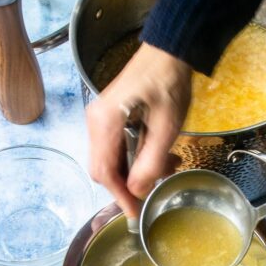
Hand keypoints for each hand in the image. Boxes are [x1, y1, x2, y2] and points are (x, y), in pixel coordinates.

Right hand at [85, 44, 191, 217]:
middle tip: (157, 188)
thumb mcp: (166, 127)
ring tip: (169, 165)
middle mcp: (96, 121)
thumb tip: (137, 191)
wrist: (168, 52)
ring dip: (138, 169)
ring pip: (113, 159)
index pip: (104, 173)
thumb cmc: (168, 83)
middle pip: (104, 169)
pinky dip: (138, 156)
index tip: (135, 213)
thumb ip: (151, 161)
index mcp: (104, 123)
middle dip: (130, 183)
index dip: (120, 196)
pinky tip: (161, 153)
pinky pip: (118, 146)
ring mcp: (102, 118)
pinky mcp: (112, 116)